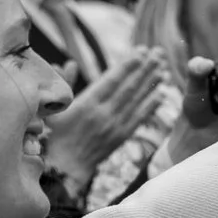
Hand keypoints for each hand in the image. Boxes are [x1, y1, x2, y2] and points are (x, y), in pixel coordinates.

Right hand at [42, 47, 171, 179]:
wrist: (65, 165)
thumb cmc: (56, 133)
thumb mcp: (53, 106)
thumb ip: (64, 83)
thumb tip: (68, 62)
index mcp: (86, 104)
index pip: (112, 80)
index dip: (128, 65)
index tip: (141, 52)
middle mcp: (104, 114)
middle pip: (129, 87)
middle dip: (145, 68)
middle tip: (158, 53)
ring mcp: (115, 125)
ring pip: (137, 100)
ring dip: (152, 83)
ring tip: (164, 67)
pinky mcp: (122, 136)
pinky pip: (140, 117)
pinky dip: (151, 104)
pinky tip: (162, 93)